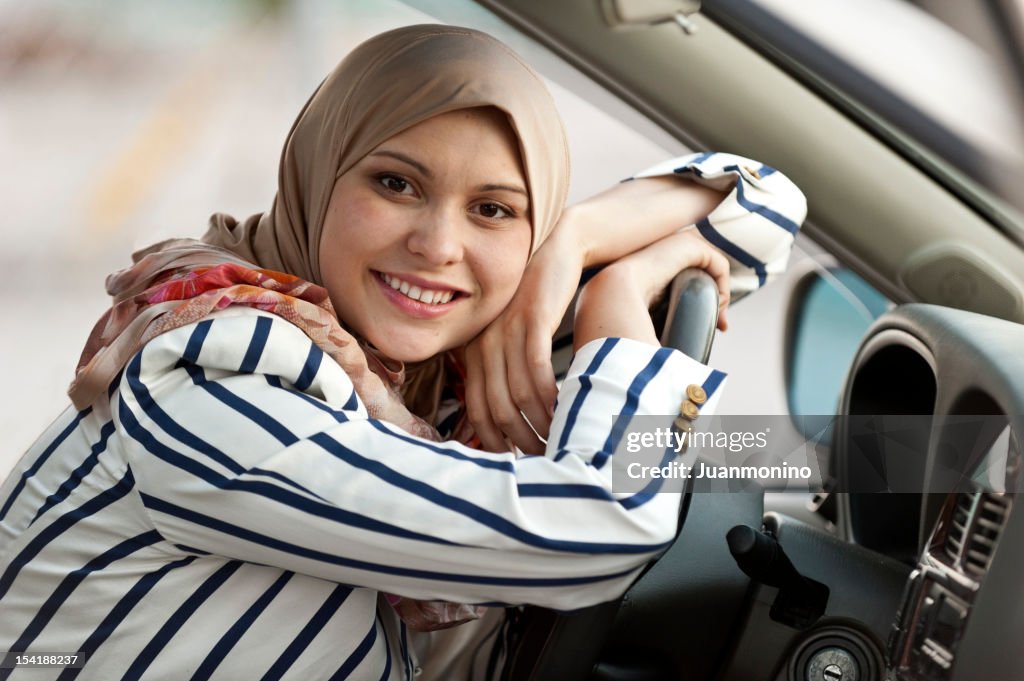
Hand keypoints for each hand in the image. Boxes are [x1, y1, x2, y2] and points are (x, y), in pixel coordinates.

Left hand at [464, 176, 726, 454]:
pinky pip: (536, 367)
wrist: (556, 248)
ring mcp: (503, 329)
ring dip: (539, 423)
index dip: (496, 441)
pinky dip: (550, 395)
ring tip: (559, 442)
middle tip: (544, 460)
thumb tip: (511, 422)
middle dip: (521, 440)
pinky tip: (565, 410)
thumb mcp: (511, 335)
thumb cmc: (537, 300)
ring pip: (517, 393)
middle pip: (496, 407)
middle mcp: (482, 341)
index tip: (517, 463)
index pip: (477, 410)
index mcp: (473, 349)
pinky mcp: (529, 317)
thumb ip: (505, 372)